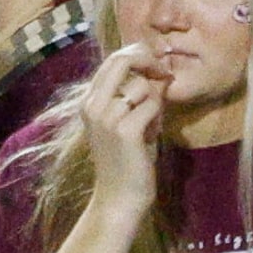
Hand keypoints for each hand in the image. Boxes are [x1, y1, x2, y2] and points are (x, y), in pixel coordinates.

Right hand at [79, 43, 169, 213]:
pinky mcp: (125, 131)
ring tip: (152, 121)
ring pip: (142, 85)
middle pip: (121, 60)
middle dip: (148, 60)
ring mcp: (106, 118)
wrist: (119, 197)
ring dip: (154, 100)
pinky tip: (153, 132)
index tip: (156, 65)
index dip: (138, 55)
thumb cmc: (125, 159)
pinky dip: (159, 116)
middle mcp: (92, 106)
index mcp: (88, 102)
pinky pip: (152, 104)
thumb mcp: (123, 120)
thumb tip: (156, 69)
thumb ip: (131, 95)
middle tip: (164, 73)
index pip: (112, 60)